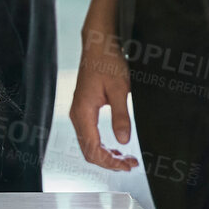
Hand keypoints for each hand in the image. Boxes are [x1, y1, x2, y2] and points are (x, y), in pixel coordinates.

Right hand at [69, 20, 138, 171]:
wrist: (98, 45)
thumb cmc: (107, 62)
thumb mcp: (120, 89)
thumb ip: (120, 115)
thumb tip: (123, 141)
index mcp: (83, 111)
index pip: (92, 148)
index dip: (110, 162)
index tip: (128, 164)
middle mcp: (77, 114)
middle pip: (88, 150)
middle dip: (108, 162)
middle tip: (130, 164)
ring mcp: (79, 112)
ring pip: (88, 144)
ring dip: (106, 154)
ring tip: (126, 158)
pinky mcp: (84, 109)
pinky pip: (90, 135)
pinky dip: (102, 145)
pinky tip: (116, 146)